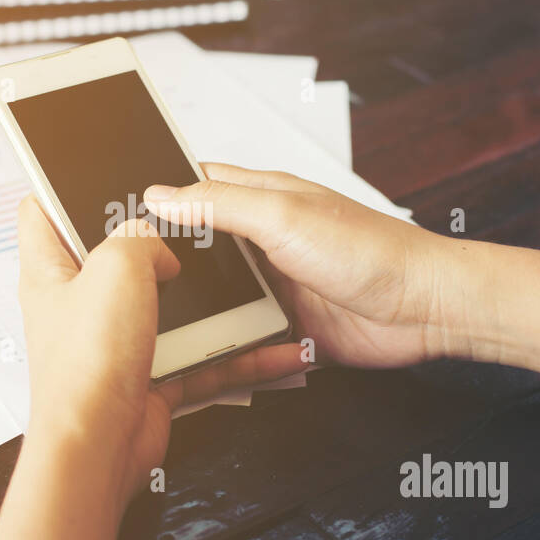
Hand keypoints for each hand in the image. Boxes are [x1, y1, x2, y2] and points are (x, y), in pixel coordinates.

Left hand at [15, 195, 307, 519]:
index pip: (42, 213)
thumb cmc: (87, 365)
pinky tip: (270, 351)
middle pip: (118, 258)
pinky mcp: (146, 377)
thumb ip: (139, 238)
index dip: (61, 186)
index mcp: (51, 271)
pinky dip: (234, 357)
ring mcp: (114, 343)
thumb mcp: (117, 268)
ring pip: (169, 310)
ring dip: (211, 304)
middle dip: (158, 243)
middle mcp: (79, 306)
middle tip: (191, 225)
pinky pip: (198, 358)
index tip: (93, 171)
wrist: (101, 448)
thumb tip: (155, 247)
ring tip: (248, 286)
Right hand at [144, 164, 463, 370]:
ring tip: (152, 322)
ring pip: (215, 297)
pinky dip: (227, 347)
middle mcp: (264, 240)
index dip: (158, 193)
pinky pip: (242, 339)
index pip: (196, 184)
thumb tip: (160, 195)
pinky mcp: (286, 327)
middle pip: (198, 247)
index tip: (115, 208)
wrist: (425, 309)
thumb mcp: (283, 217)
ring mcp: (274, 285)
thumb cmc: (371, 250)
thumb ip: (219, 205)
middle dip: (165, 261)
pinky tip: (204, 355)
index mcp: (261, 199)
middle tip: (123, 278)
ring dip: (196, 309)